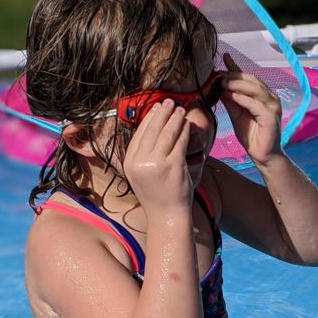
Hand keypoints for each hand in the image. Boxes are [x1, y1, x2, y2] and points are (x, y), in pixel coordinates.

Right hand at [123, 99, 191, 214]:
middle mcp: (140, 162)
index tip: (156, 108)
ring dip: (174, 119)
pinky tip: (187, 124)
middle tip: (169, 102)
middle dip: (162, 113)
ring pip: (167, 133)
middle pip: (152, 130)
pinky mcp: (173, 165)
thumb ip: (143, 154)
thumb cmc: (158, 194)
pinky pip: (179, 142)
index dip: (149, 119)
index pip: (139, 134)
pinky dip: (184, 131)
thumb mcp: (142, 174)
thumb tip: (153, 128)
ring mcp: (156, 163)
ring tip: (180, 110)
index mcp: (130, 162)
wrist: (167, 215)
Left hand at [220, 53, 282, 165]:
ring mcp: (272, 106)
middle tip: (220, 74)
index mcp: (262, 95)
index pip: (248, 77)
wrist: (262, 154)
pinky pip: (256, 104)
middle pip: (252, 80)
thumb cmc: (251, 135)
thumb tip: (219, 84)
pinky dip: (244, 99)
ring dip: (238, 85)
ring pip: (255, 90)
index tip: (224, 57)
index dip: (236, 67)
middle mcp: (270, 97)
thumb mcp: (236, 113)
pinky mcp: (271, 116)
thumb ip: (230, 99)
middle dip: (235, 76)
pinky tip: (233, 96)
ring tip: (224, 83)